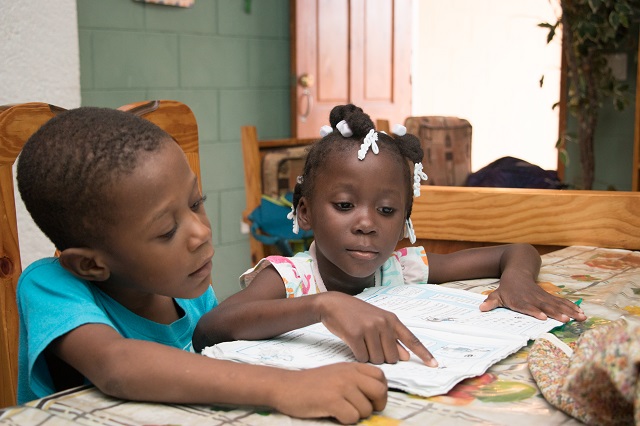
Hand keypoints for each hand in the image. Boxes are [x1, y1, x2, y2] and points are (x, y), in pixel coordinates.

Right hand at [272, 363, 386, 423]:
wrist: (285, 386)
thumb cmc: (310, 384)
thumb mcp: (336, 374)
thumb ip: (355, 380)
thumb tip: (375, 398)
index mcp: (352, 367)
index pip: (381, 377)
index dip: (380, 392)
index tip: (371, 399)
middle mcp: (349, 374)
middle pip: (380, 392)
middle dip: (376, 406)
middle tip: (362, 410)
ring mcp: (341, 387)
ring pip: (366, 409)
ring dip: (356, 415)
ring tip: (341, 411)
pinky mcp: (332, 400)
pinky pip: (352, 417)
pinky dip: (345, 420)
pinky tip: (333, 414)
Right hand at [316, 292, 437, 365]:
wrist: (333, 304)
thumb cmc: (356, 314)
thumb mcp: (377, 322)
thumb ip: (392, 338)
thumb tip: (406, 356)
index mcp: (392, 319)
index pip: (411, 339)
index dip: (423, 353)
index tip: (434, 365)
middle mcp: (383, 323)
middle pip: (392, 357)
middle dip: (383, 357)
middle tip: (371, 345)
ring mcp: (369, 328)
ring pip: (377, 359)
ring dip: (369, 357)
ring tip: (361, 342)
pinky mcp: (355, 334)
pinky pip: (362, 358)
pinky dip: (358, 356)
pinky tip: (353, 344)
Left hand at [479, 270, 586, 321]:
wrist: (517, 271)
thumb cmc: (507, 288)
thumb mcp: (497, 294)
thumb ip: (491, 302)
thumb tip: (481, 308)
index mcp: (520, 299)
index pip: (527, 306)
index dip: (534, 311)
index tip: (542, 317)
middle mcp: (533, 298)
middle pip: (546, 305)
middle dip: (556, 312)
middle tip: (566, 320)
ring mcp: (543, 297)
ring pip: (557, 304)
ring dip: (569, 311)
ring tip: (581, 317)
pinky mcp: (549, 296)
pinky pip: (562, 302)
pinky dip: (571, 307)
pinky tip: (581, 313)